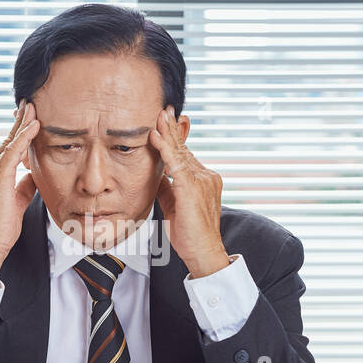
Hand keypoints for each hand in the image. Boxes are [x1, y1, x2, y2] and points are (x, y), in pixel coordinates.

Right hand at [0, 100, 39, 286]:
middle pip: (5, 141)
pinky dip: (24, 138)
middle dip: (18, 123)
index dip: (16, 135)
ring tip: (33, 108)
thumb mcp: (16, 201)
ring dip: (23, 125)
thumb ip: (24, 184)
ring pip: (9, 144)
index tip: (27, 121)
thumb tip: (35, 173)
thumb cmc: (1, 228)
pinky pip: (12, 151)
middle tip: (29, 104)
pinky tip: (34, 125)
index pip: (4, 150)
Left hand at [148, 106, 229, 278]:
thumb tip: (156, 176)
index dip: (175, 139)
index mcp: (204, 180)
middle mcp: (206, 176)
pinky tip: (156, 136)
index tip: (166, 122)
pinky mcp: (192, 188)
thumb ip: (167, 188)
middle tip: (165, 109)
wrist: (203, 252)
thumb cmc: (190, 235)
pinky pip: (176, 164)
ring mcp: (201, 181)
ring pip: (181, 152)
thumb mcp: (175, 206)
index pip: (186, 155)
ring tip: (159, 115)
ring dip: (168, 132)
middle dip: (173, 128)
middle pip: (185, 148)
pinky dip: (165, 149)